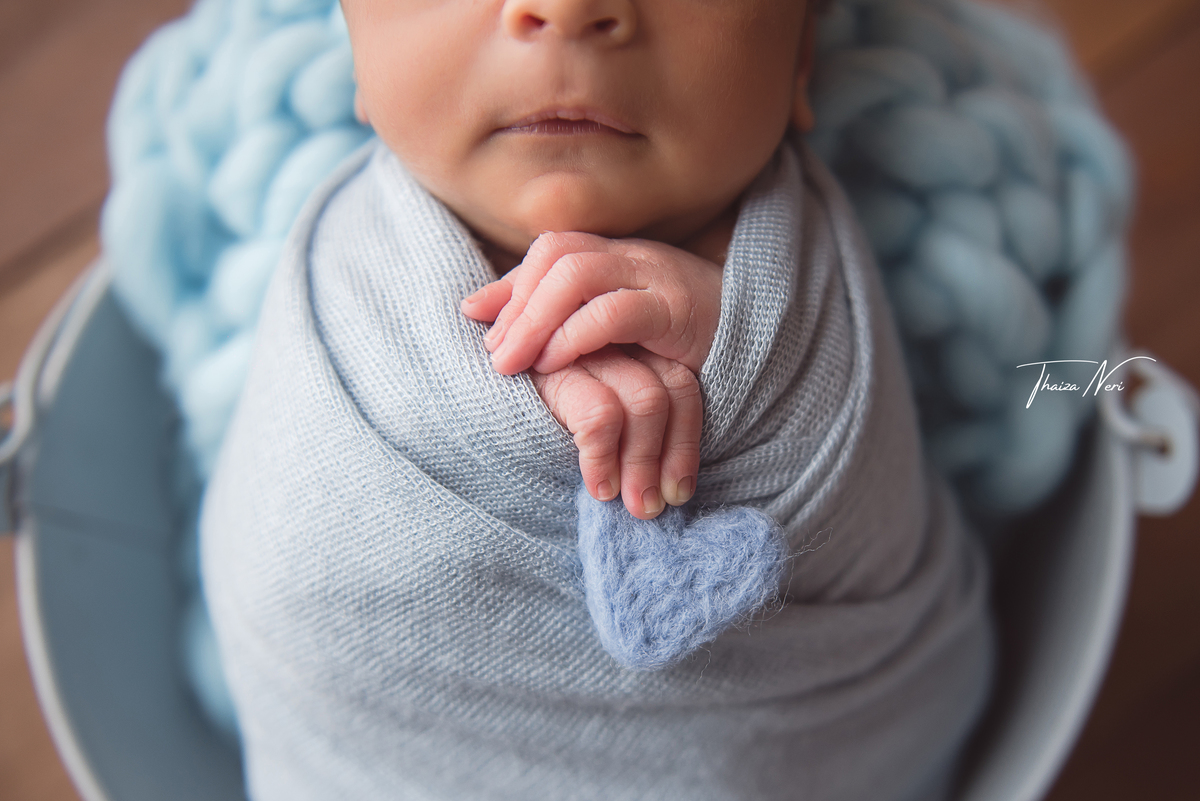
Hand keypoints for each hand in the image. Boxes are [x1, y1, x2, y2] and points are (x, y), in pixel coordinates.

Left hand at [462, 232, 722, 376]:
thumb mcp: (611, 330)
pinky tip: (557, 363)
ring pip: (578, 273)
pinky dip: (575, 334)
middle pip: (558, 253)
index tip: (482, 328)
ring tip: (515, 363)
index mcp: (618, 256)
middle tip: (494, 356)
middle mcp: (636, 258)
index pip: (551, 248)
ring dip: (536, 319)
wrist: (764, 352)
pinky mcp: (679, 312)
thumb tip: (473, 309)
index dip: (511, 285)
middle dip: (516, 305)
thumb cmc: (677, 347)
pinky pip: (616, 310)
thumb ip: (554, 315)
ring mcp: (659, 278)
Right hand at [530, 345, 701, 519]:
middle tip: (656, 507)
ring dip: (645, 462)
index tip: (678, 491)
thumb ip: (621, 439)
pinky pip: (600, 416)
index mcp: (621, 344)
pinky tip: (599, 487)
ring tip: (635, 507)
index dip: (686, 439)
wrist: (456, 399)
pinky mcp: (550, 369)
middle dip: (673, 454)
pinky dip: (606, 458)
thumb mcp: (574, 425)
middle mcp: (607, 340)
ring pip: (647, 400)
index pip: (678, 380)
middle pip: (671, 386)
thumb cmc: (521, 422)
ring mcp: (579, 349)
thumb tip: (670, 488)